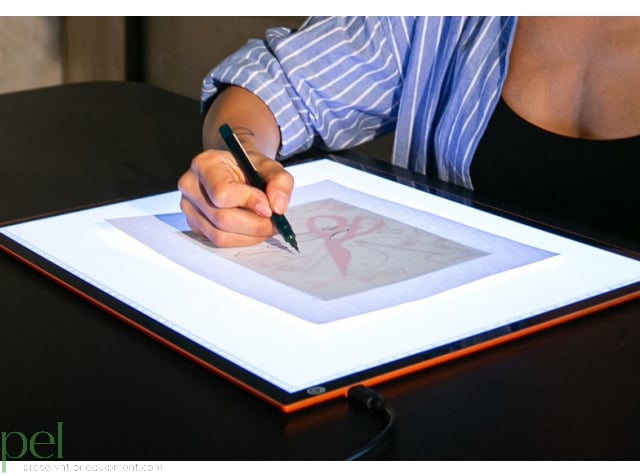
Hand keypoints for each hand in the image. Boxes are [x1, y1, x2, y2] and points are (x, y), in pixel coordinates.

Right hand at [178, 149, 293, 246]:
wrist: (235, 171)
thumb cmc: (249, 168)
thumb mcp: (270, 167)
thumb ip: (280, 182)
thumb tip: (277, 207)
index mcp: (205, 164)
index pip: (222, 193)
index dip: (248, 203)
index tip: (268, 207)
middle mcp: (190, 186)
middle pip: (222, 218)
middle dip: (254, 225)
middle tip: (274, 224)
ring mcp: (189, 208)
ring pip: (220, 235)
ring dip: (249, 236)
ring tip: (266, 226)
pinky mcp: (195, 225)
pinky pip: (218, 241)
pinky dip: (241, 239)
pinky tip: (252, 229)